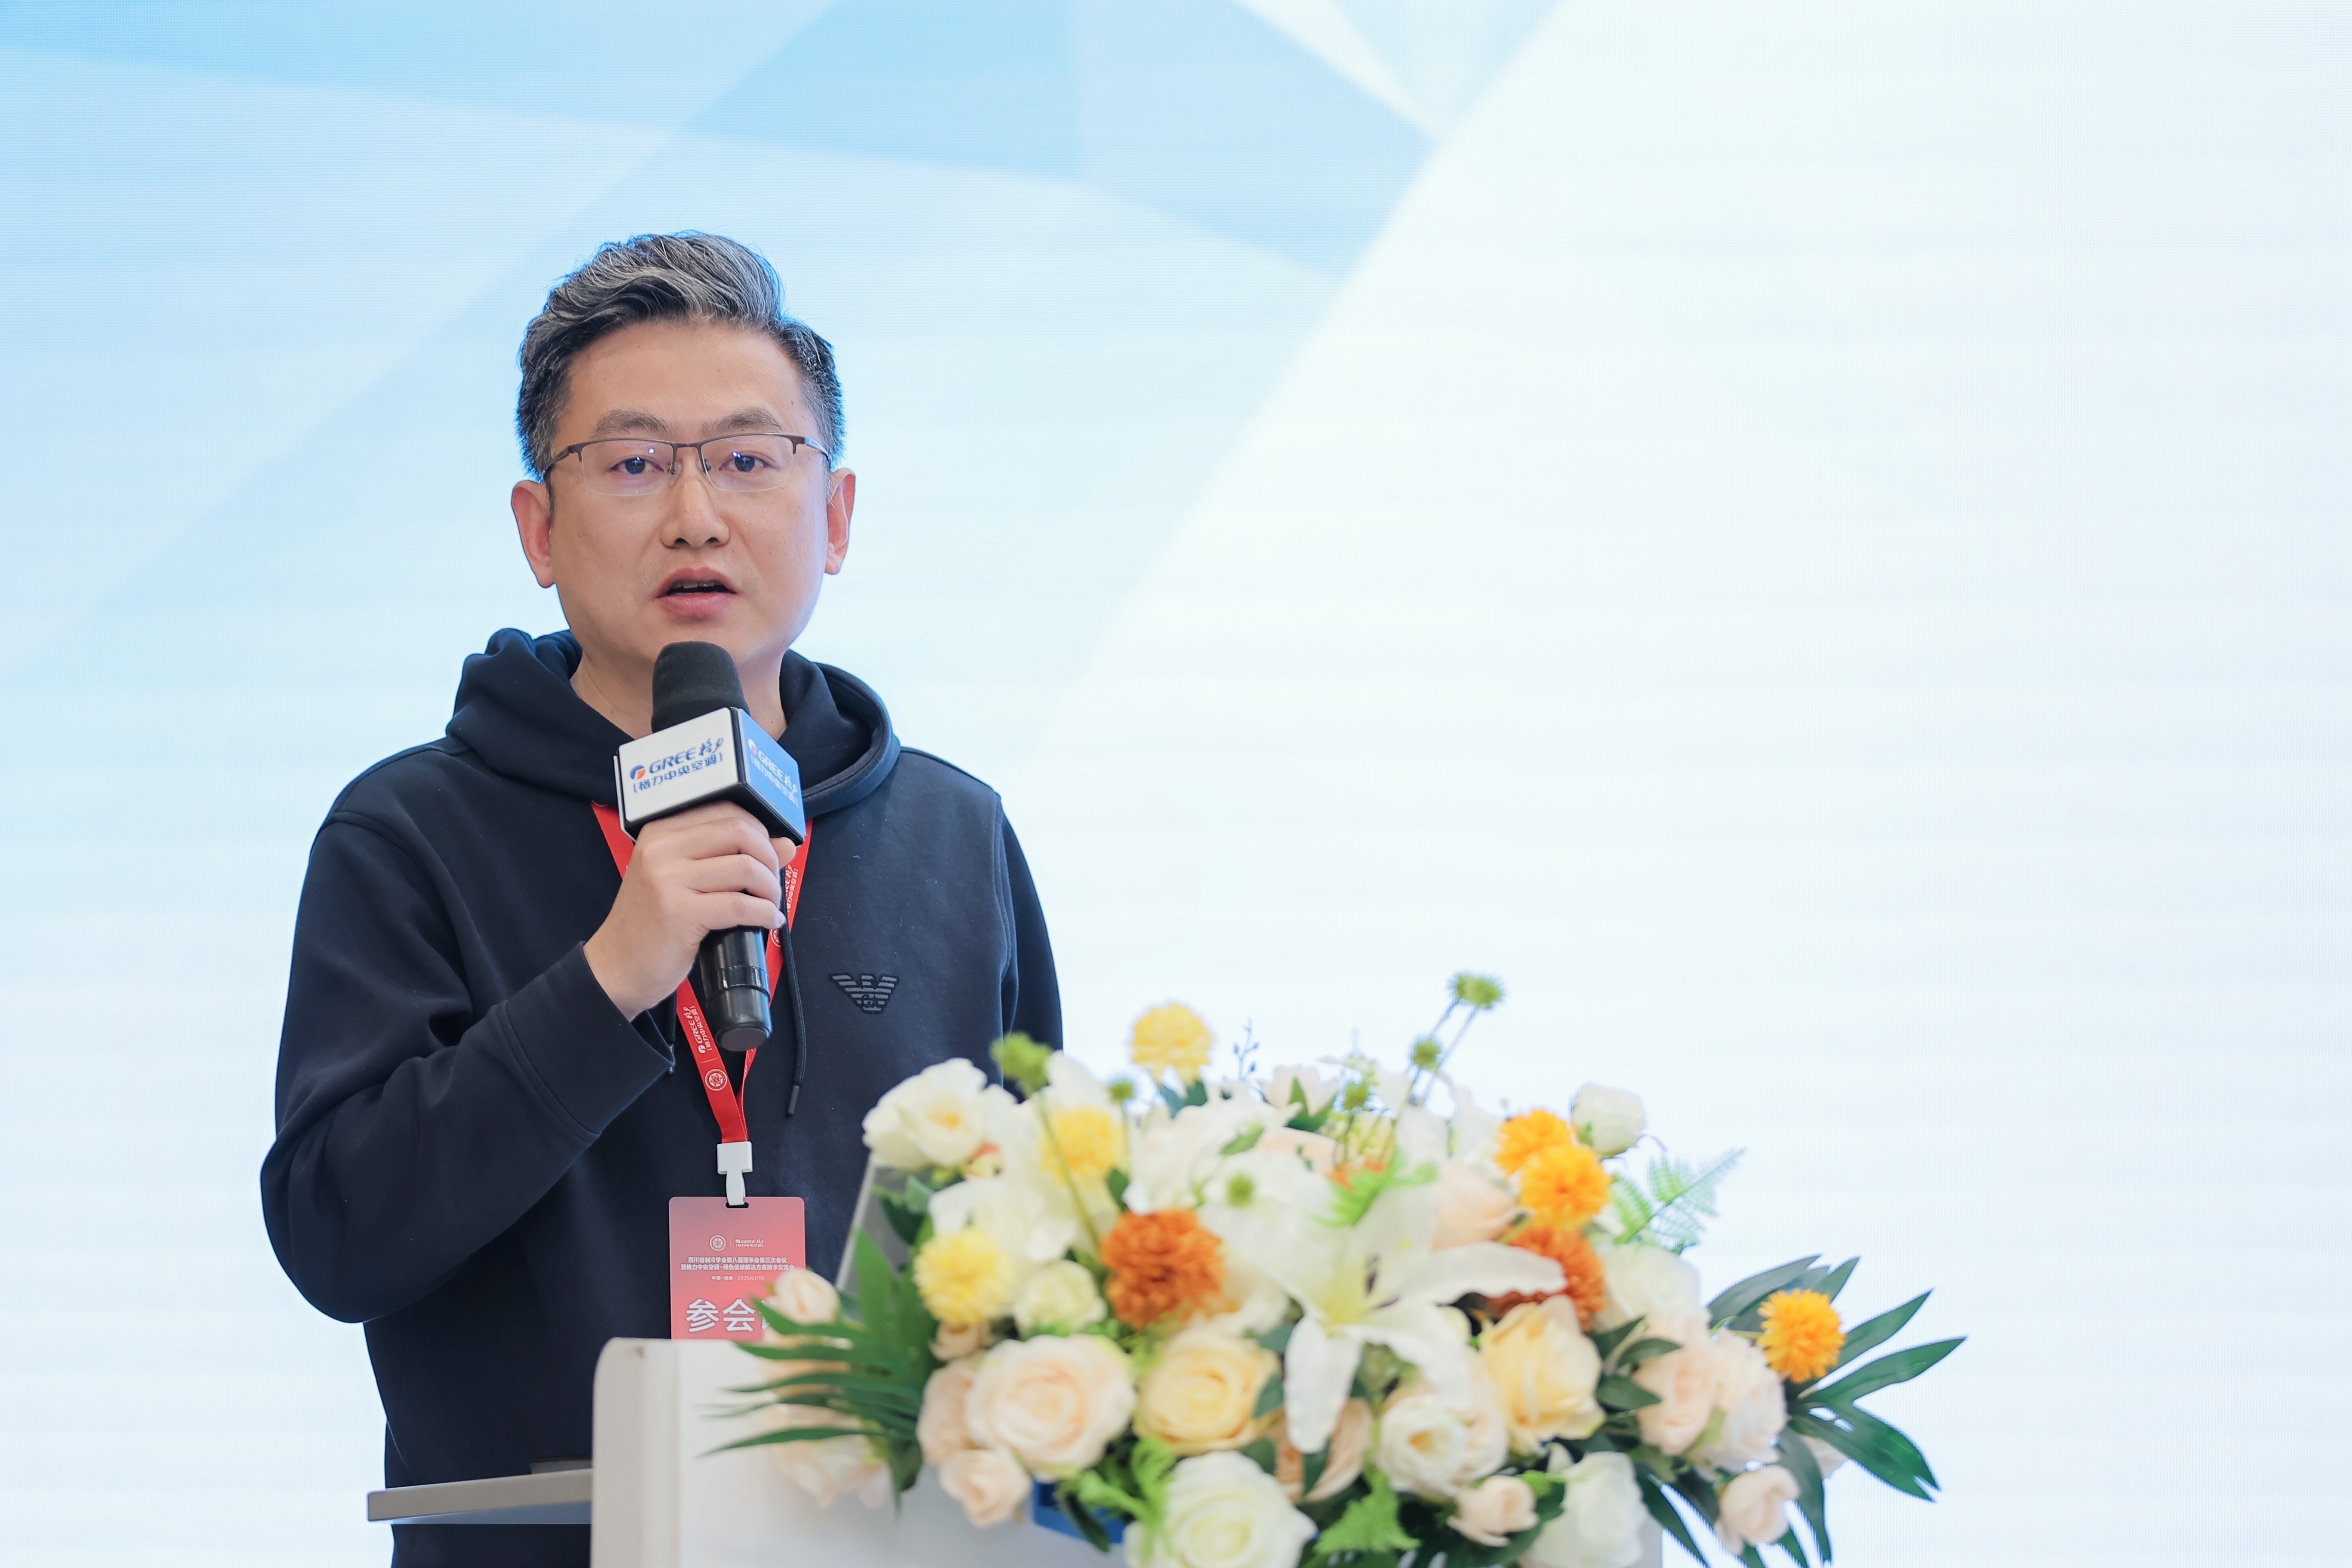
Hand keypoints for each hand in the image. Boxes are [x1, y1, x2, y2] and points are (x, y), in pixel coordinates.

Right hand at [585, 802, 793, 1018]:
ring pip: (744, 867)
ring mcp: (667, 880)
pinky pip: (739, 905)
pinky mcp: (678, 914)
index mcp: (661, 833)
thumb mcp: (684, 880)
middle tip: (772, 882)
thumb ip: (730, 856)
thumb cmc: (652, 923)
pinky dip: (764, 913)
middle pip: (739, 832)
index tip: (768, 855)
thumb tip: (786, 844)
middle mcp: (661, 849)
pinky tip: (768, 921)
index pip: (726, 811)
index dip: (759, 831)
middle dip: (769, 857)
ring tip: (770, 904)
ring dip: (770, 888)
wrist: (616, 966)